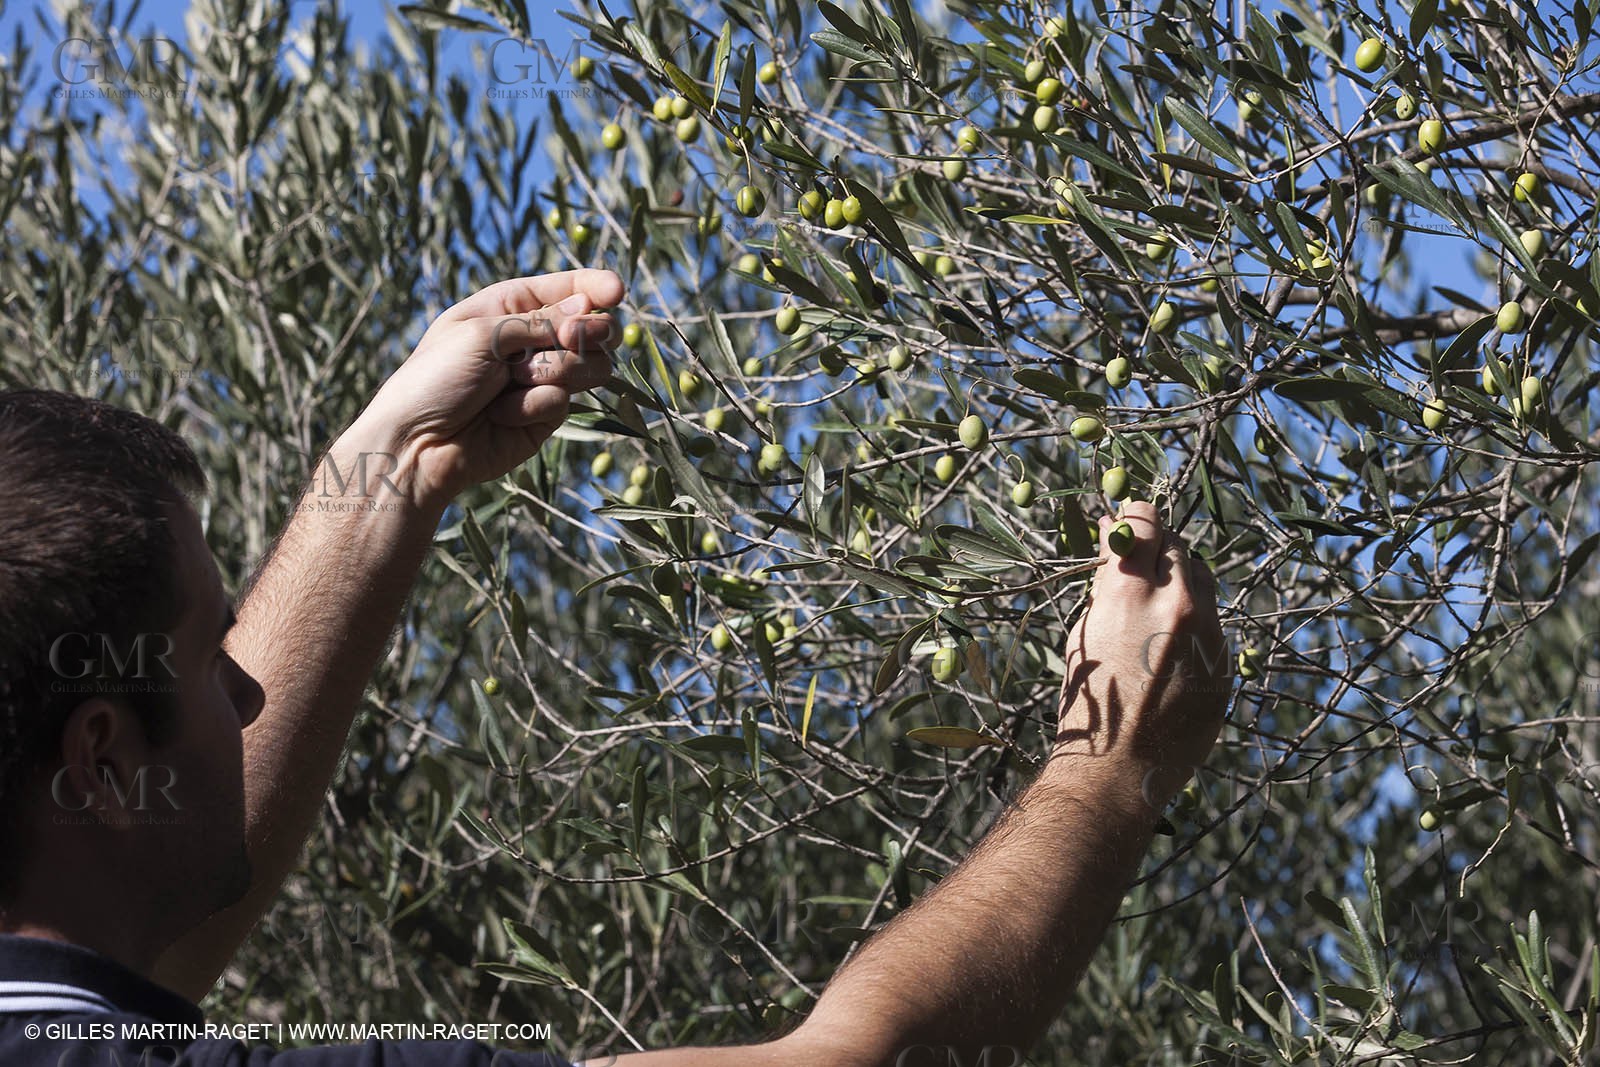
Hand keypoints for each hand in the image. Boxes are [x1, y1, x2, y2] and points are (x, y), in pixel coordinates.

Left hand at [356, 269, 624, 510]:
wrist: (418, 445)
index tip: (616, 291)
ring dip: (555, 371)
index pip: (566, 289)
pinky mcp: (546, 415)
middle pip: (593, 327)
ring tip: (513, 382)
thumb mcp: (484, 334)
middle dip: (585, 333)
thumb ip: (542, 321)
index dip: (595, 287)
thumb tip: (591, 309)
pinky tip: (501, 416)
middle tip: (565, 341)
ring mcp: (542, 378)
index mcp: (510, 307)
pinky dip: (534, 406)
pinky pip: (564, 402)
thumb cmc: (436, 379)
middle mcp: (532, 339)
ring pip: (591, 366)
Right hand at [1054, 500, 1228, 805]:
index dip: (1135, 517)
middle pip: (1177, 544)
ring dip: (1182, 579)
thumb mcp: (1085, 632)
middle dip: (1158, 548)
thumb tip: (1112, 536)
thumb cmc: (1089, 702)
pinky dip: (1195, 620)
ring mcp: (1208, 632)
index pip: (1144, 521)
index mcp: (1130, 591)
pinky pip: (1215, 620)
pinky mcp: (1226, 661)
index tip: (1127, 523)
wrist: (1119, 769)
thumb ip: (1105, 583)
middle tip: (1141, 564)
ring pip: (1203, 577)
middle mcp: (1176, 603)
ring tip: (1158, 607)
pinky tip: (1171, 648)